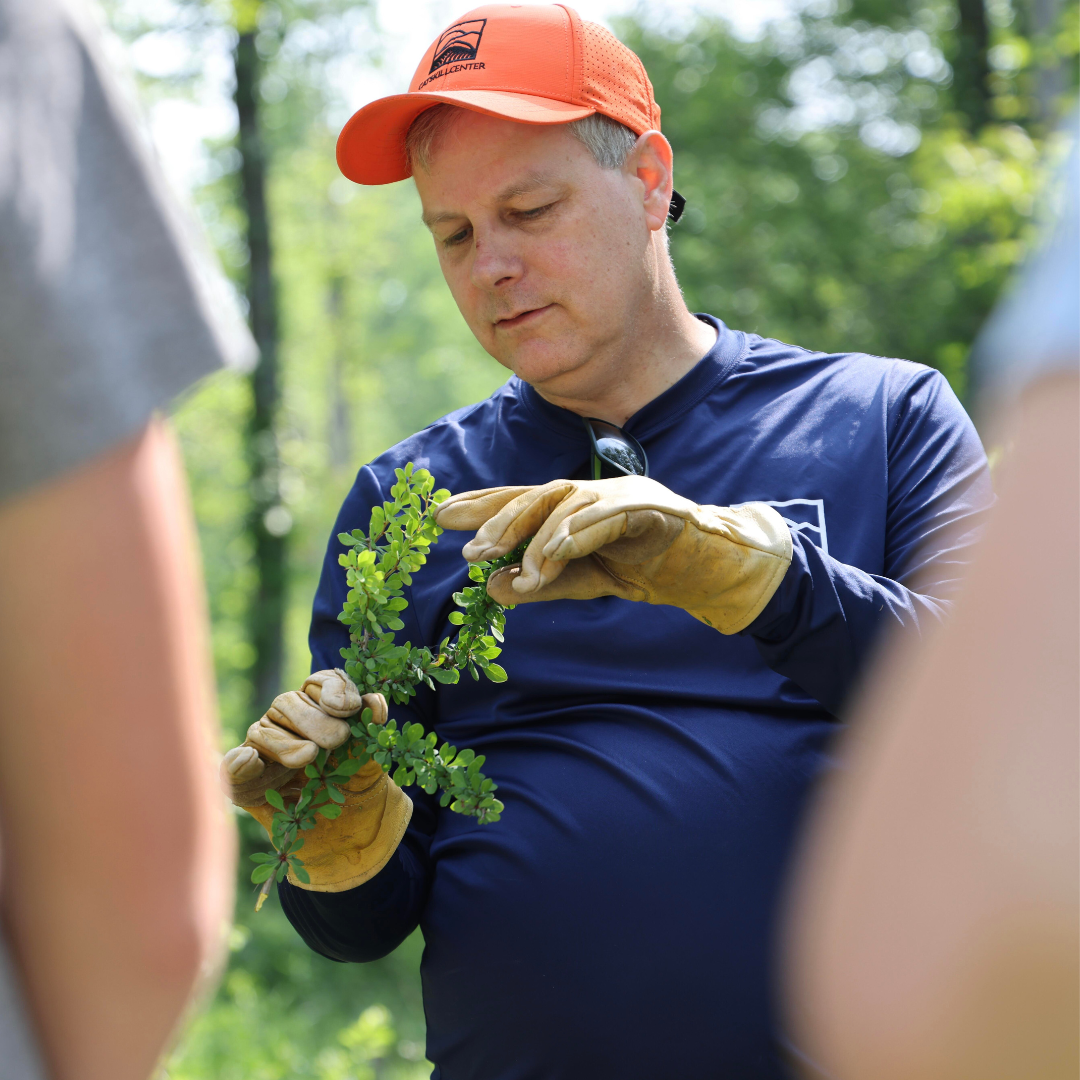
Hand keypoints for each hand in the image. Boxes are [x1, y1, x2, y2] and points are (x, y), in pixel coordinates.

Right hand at [220, 669, 411, 891]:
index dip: (332, 688)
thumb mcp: (370, 760)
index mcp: (318, 712)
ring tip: (309, 757)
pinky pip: (231, 770)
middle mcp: (287, 726)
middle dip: (314, 718)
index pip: (317, 683)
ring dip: (286, 742)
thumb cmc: (358, 793)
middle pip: (288, 701)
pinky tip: (249, 760)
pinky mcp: (247, 786)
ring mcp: (264, 754)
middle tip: (337, 741)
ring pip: (262, 731)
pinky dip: (237, 764)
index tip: (350, 709)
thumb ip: (371, 732)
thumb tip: (375, 702)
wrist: (348, 841)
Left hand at [435, 476, 791, 633]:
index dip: (483, 505)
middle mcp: (594, 492)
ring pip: (568, 503)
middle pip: (538, 494)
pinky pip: (608, 516)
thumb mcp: (586, 583)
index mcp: (576, 506)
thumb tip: (492, 587)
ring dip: (536, 535)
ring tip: (513, 567)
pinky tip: (552, 553)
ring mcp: (623, 494)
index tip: (441, 515)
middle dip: (500, 519)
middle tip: (470, 549)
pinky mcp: (651, 507)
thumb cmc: (647, 569)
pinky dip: (578, 533)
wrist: (711, 570)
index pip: (523, 499)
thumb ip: (544, 584)